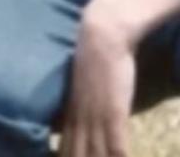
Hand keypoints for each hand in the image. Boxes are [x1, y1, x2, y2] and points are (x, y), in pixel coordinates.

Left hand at [60, 0, 139, 156]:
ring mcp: (94, 121)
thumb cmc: (97, 61)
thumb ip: (86, 111)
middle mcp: (78, 125)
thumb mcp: (86, 92)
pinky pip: (116, 149)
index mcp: (69, 120)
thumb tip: (84, 126)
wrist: (101, 35)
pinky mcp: (113, 115)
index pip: (63, 155)